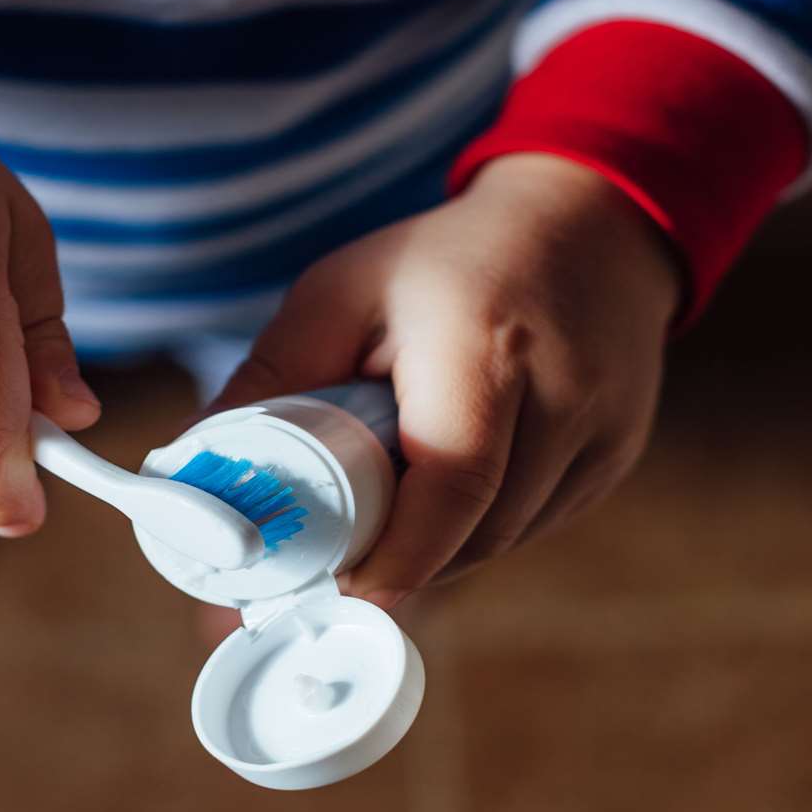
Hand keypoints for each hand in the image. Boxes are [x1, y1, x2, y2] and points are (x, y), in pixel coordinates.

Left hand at [208, 153, 681, 606]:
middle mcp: (563, 396)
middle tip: (330, 563)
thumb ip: (272, 377)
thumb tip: (194, 468)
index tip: (333, 588)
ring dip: (438, 548)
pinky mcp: (616, 459)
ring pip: (504, 541)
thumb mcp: (342, 293)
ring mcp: (603, 434)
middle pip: (474, 532)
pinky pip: (535, 526)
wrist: (587, 223)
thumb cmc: (445, 261)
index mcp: (485, 349)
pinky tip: (447, 492)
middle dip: (399, 558)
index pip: (451, 483)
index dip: (393, 554)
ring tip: (386, 511)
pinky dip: (479, 528)